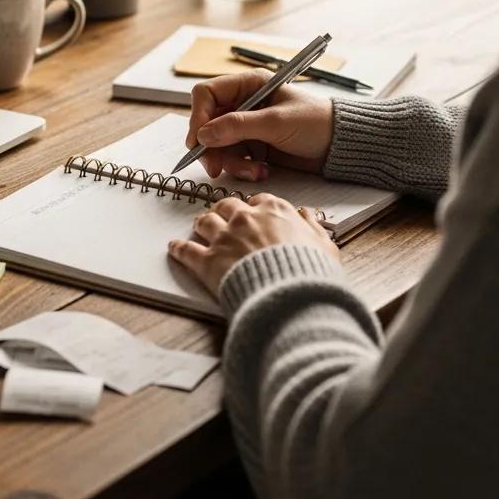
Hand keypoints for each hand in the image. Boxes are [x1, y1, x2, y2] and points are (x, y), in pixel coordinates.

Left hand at [168, 194, 340, 297]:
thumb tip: (308, 215)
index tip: (253, 212)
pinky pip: (186, 250)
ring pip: (205, 222)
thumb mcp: (325, 246)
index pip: (259, 201)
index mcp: (274, 211)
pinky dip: (178, 249)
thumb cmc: (311, 273)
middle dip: (224, 211)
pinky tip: (174, 248)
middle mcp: (245, 219)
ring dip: (201, 224)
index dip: (254, 208)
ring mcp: (224, 238)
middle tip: (221, 217)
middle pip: (227, 206)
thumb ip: (313, 227)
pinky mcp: (208, 261)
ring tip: (198, 227)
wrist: (292, 297)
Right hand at [187, 70, 334, 181]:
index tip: (198, 141)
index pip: (207, 95)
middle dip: (211, 147)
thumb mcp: (276, 122)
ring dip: (230, 162)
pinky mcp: (253, 146)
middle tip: (215, 167)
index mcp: (248, 84)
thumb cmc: (317, 122)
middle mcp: (243, 103)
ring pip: (218, 145)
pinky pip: (233, 158)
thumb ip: (238, 126)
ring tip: (253, 171)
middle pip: (208, 124)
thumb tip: (204, 135)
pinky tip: (261, 171)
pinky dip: (242, 168)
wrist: (341, 146)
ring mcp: (247, 126)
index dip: (198, 117)